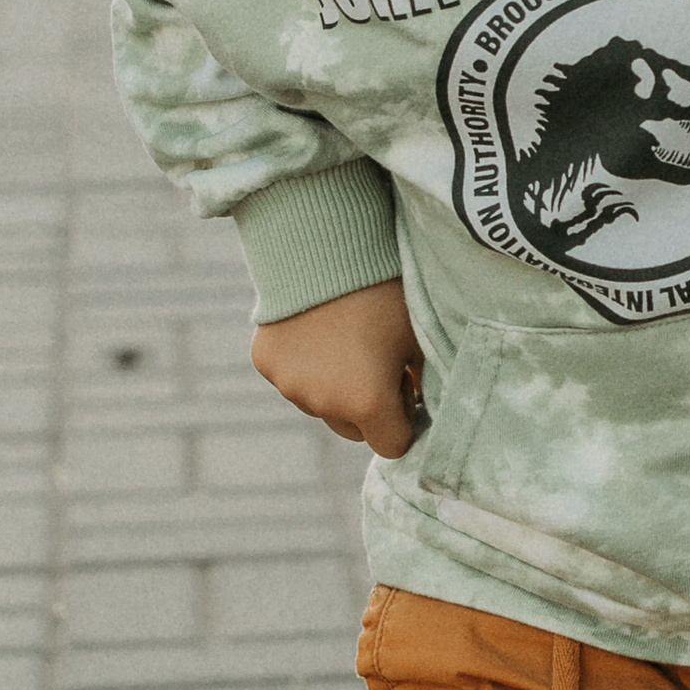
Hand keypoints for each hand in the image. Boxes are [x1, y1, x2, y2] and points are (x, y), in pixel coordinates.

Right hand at [250, 278, 422, 455]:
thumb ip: (423, 380)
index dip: (403, 420)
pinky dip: (304, 364)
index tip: (405, 388)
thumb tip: (422, 400)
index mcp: (368, 404)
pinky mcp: (265, 363)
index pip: (392, 445)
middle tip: (376, 362)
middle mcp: (325, 405)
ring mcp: (290, 386)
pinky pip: (291, 377)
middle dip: (367, 407)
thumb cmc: (384, 292)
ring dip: (333, 386)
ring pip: (320, 404)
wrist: (325, 245)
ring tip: (345, 339)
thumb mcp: (416, 337)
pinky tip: (316, 329)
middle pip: (353, 430)